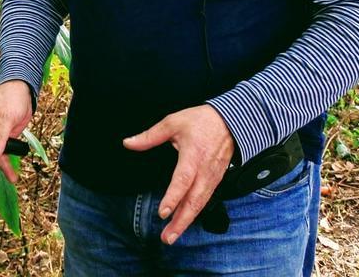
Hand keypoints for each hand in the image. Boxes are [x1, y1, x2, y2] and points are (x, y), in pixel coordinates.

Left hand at [122, 104, 234, 244]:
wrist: (230, 121)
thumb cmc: (200, 121)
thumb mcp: (172, 122)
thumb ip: (149, 136)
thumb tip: (128, 143)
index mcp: (193, 156)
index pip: (182, 181)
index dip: (173, 198)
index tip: (163, 213)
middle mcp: (204, 171)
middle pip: (193, 201)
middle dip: (180, 221)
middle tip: (166, 237)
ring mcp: (212, 178)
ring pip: (200, 205)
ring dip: (186, 222)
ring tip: (171, 236)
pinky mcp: (215, 181)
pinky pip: (205, 200)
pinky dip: (194, 214)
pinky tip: (184, 222)